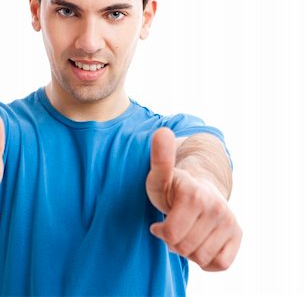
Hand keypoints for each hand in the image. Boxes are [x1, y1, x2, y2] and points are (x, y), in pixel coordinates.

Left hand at [145, 128, 241, 270]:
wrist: (198, 187)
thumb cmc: (173, 186)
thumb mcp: (159, 175)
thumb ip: (159, 158)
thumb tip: (162, 132)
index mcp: (195, 194)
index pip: (172, 236)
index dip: (161, 232)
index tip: (159, 222)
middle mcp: (217, 207)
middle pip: (185, 248)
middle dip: (174, 241)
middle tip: (174, 225)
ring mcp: (230, 220)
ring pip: (201, 257)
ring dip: (189, 249)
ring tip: (187, 229)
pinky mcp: (238, 233)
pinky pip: (220, 264)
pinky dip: (207, 259)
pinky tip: (201, 240)